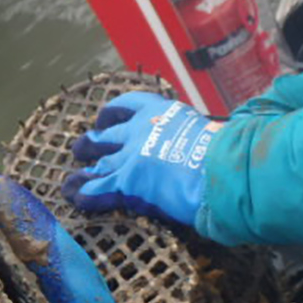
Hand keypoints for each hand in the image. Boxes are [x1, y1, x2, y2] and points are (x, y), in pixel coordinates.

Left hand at [63, 92, 223, 225]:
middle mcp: (140, 130)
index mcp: (161, 112)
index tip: (104, 118)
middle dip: (94, 142)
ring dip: (85, 171)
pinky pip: (96, 189)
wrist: (223, 166)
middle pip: (107, 135)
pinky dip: (83, 194)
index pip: (128, 105)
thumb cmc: (231, 150)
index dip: (112, 113)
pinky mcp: (126, 182)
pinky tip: (75, 197)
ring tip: (71, 179)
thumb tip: (225, 132)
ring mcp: (130, 156)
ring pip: (99, 162)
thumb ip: (199, 133)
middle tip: (83, 148)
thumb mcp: (211, 129)